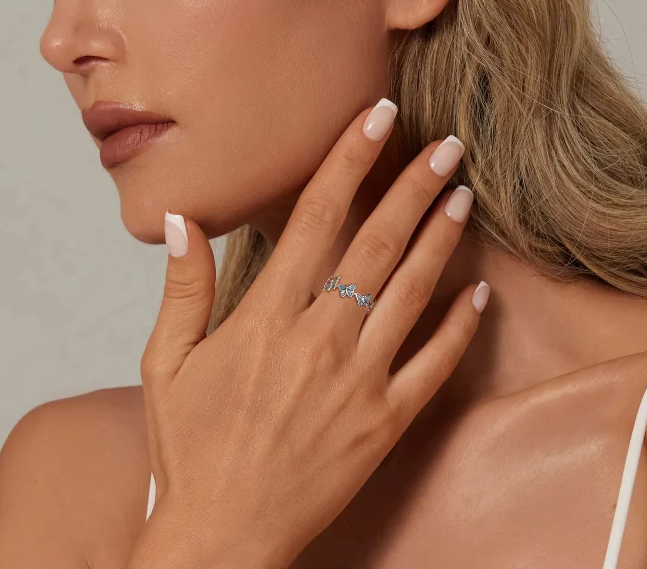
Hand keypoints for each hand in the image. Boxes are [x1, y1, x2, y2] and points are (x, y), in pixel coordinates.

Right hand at [130, 99, 487, 567]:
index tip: (375, 119)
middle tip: (447, 145)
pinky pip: (434, 366)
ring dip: (441, 241)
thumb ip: (182, 289)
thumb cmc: (191, 448)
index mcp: (265, 319)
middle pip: (377, 244)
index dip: (347, 161)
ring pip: (412, 294)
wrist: (223, 537)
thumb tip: (181, 222)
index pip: (314, 218)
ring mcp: (359, 382)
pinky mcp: (385, 422)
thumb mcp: (166, 365)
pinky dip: (460, 328)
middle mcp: (319, 341)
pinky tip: (480, 293)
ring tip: (462, 196)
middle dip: (413, 186)